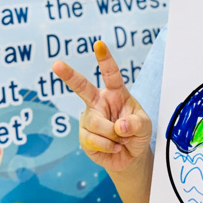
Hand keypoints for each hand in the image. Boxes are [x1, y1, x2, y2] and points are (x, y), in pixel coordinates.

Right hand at [52, 41, 151, 174]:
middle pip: (82, 87)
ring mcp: (89, 119)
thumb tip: (119, 126)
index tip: (99, 45)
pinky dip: (108, 146)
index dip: (104, 59)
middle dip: (69, 75)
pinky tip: (113, 147)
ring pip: (96, 123)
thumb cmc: (137, 134)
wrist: (130, 157)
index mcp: (115, 93)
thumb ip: (136, 123)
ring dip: (113, 134)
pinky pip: (93, 140)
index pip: (110, 73)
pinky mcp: (84, 136)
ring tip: (120, 139)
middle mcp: (99, 103)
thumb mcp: (145, 126)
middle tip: (56, 65)